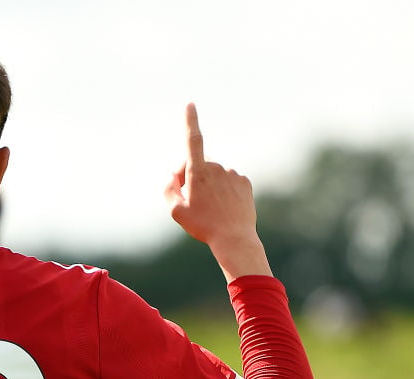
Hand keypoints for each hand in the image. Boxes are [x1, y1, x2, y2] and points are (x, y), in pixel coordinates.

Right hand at [163, 104, 270, 279]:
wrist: (235, 238)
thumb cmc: (203, 226)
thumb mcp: (176, 211)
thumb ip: (168, 189)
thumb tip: (174, 175)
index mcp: (199, 172)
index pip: (193, 141)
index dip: (190, 121)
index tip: (190, 105)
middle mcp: (217, 168)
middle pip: (198, 164)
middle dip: (191, 176)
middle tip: (190, 201)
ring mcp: (233, 174)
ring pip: (214, 174)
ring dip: (209, 185)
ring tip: (210, 209)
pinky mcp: (244, 182)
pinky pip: (229, 181)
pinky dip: (223, 190)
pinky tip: (224, 207)